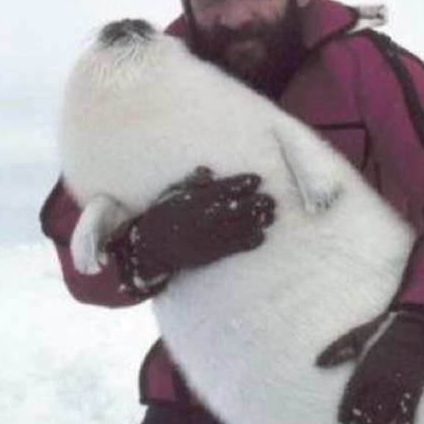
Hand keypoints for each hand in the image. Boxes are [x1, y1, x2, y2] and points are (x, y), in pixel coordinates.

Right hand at [109, 168, 274, 289]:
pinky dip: (250, 241)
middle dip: (258, 203)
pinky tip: (261, 236)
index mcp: (196, 198)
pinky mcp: (212, 253)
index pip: (225, 188)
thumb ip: (192, 183)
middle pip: (238, 207)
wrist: (152, 247)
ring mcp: (210, 235)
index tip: (257, 180)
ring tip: (271, 216)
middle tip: (271, 200)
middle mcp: (205, 216)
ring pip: (241, 227)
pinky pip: (235, 246)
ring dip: (259, 221)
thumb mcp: (173, 194)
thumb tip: (208, 171)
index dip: (243, 183)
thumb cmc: (163, 216)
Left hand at [316, 312, 423, 423]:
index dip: (346, 412)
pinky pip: (408, 414)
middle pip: (367, 411)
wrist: (415, 327)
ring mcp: (397, 387)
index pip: (351, 398)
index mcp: (364, 370)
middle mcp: (379, 382)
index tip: (343, 421)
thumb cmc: (382, 331)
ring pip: (385, 416)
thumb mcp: (354, 336)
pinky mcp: (414, 390)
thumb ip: (335, 350)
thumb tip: (317, 363)